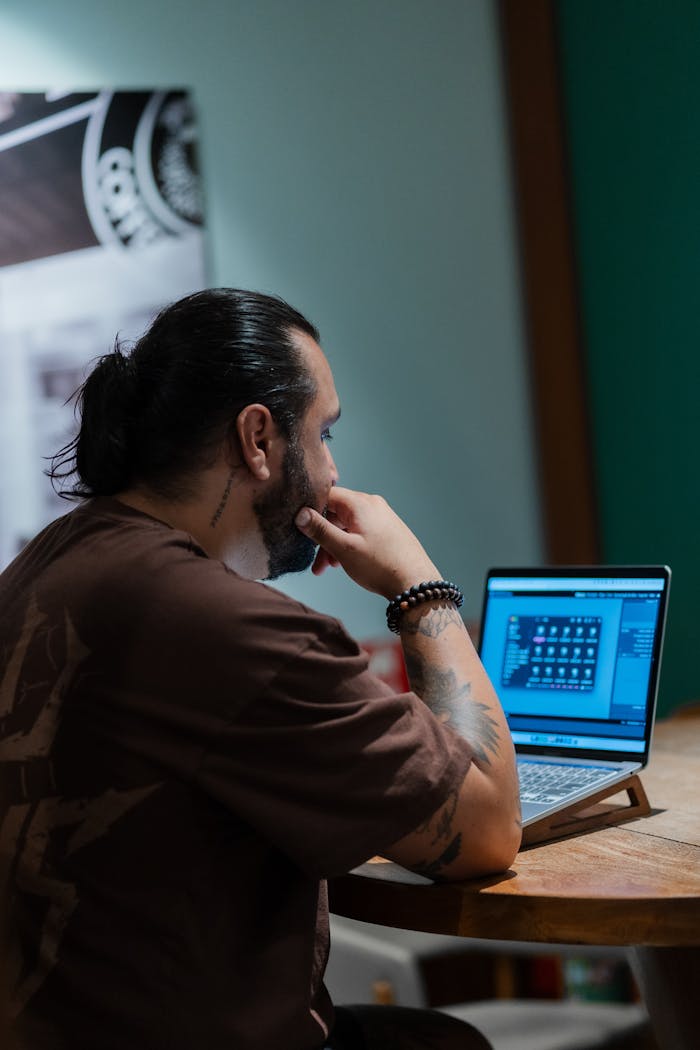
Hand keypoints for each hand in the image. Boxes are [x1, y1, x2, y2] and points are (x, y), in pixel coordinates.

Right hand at [295, 486, 439, 599]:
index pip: (326, 495)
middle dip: (321, 536)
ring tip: (327, 567)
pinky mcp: (386, 530)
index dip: (310, 510)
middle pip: (335, 513)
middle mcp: (372, 504)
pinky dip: (348, 545)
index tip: (300, 529)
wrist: (415, 582)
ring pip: (347, 525)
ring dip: (333, 544)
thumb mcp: (344, 548)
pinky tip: (343, 563)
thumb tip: (300, 514)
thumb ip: (320, 530)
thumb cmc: (380, 565)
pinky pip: (359, 532)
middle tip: (314, 560)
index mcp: (360, 503)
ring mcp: (381, 517)